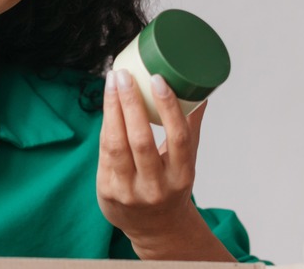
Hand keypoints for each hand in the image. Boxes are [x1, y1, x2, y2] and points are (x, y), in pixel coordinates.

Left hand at [96, 70, 233, 260]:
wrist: (155, 229)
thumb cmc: (171, 185)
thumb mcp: (185, 162)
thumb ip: (189, 129)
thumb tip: (200, 92)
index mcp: (182, 176)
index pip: (178, 138)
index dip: (168, 107)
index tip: (158, 79)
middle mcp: (156, 186)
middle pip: (141, 140)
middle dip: (130, 103)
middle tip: (124, 74)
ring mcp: (129, 190)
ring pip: (117, 144)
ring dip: (112, 109)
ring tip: (112, 82)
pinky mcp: (108, 191)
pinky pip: (104, 152)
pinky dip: (106, 125)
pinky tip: (107, 105)